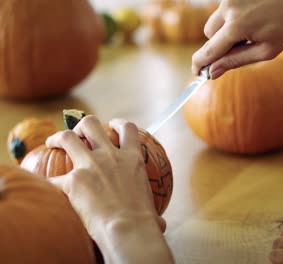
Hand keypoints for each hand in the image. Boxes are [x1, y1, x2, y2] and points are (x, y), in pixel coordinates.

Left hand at [45, 116, 164, 237]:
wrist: (127, 228)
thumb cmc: (143, 222)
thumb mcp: (151, 208)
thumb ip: (153, 212)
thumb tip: (160, 226)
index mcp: (132, 159)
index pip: (127, 129)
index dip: (118, 123)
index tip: (112, 124)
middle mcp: (111, 156)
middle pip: (91, 124)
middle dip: (81, 126)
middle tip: (78, 135)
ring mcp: (90, 166)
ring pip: (67, 137)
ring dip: (58, 138)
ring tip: (52, 143)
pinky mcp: (72, 182)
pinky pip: (51, 178)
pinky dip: (45, 182)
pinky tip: (43, 186)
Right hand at [192, 0, 282, 78]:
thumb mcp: (265, 51)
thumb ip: (235, 61)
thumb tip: (213, 72)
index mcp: (237, 26)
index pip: (209, 50)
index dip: (200, 64)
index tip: (196, 73)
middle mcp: (229, 8)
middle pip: (209, 34)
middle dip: (219, 44)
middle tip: (241, 46)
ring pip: (215, 21)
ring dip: (225, 30)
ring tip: (252, 28)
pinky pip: (224, 9)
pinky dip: (233, 17)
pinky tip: (253, 17)